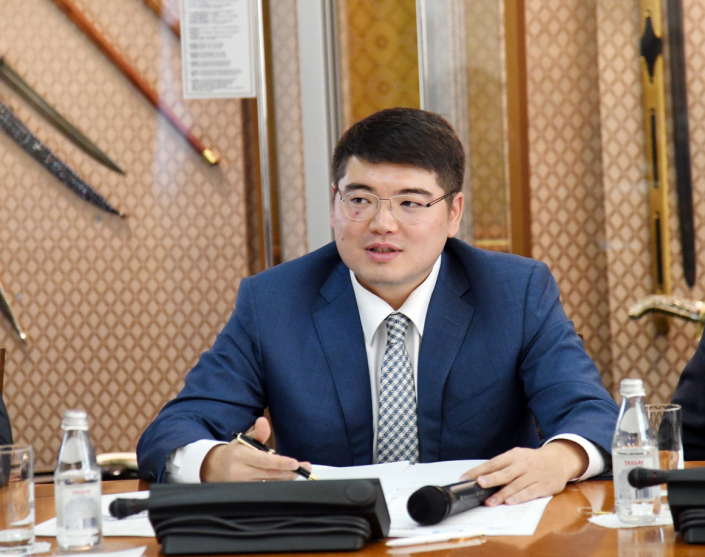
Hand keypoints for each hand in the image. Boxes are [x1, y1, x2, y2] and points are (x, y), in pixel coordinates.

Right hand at [200, 417, 311, 481]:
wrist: (217, 469)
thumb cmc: (236, 451)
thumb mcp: (244, 439)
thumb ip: (257, 432)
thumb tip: (263, 421)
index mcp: (240, 455)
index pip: (263, 460)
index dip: (280, 462)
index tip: (294, 463)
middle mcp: (241, 471)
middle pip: (269, 473)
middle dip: (289, 471)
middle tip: (304, 467)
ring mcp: (242, 484)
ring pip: (270, 482)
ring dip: (286, 477)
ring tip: (298, 471)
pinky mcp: (245, 492)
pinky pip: (265, 487)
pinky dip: (277, 482)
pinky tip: (286, 477)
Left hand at [459, 440, 588, 505]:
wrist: (559, 460)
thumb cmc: (532, 460)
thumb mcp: (517, 457)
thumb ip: (502, 466)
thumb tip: (480, 477)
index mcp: (514, 455)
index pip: (493, 463)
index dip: (479, 470)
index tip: (466, 478)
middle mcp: (523, 464)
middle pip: (505, 473)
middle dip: (491, 479)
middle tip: (479, 484)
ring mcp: (534, 475)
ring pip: (516, 485)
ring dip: (502, 494)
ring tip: (490, 502)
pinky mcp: (543, 486)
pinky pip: (530, 493)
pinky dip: (519, 498)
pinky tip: (510, 502)